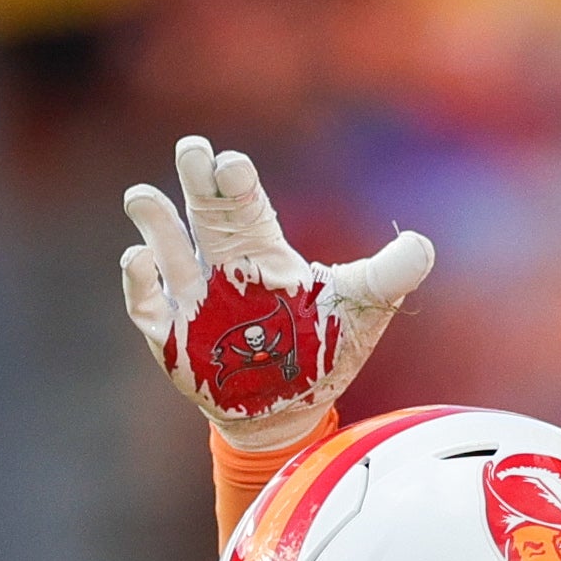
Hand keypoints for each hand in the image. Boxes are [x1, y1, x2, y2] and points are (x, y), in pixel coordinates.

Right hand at [120, 136, 432, 453]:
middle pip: (205, 215)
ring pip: (168, 250)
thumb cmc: (320, 352)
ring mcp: (192, 300)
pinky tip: (138, 260)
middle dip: (197, 183)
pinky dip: (139, 282)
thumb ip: (389, 275)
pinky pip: (147, 304)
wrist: (287, 411)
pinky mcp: (170, 337)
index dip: (237, 184)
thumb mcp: (362, 309)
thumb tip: (423, 245)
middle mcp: (224, 267)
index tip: (233, 165)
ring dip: (156, 223)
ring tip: (141, 196)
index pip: (248, 207)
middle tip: (193, 149)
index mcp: (265, 252)